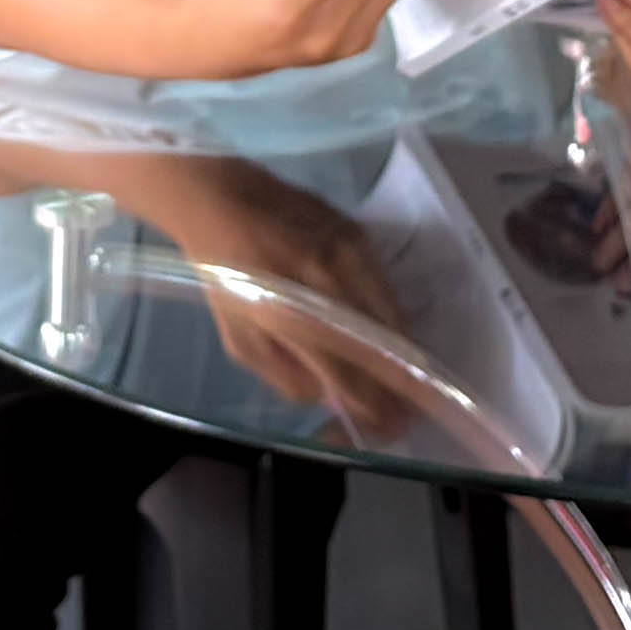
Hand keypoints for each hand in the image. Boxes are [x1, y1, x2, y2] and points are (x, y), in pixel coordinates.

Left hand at [136, 162, 425, 428]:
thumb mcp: (241, 343)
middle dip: (398, 388)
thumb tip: (335, 398)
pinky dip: (393, 317)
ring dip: (402, 355)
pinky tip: (391, 336)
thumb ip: (288, 377)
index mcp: (292, 318)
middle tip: (406, 411)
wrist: (222, 201)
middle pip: (381, 350)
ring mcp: (348, 256)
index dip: (376, 407)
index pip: (350, 375)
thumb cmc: (224, 278)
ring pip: (392, 319)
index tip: (392, 428)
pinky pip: (387, 287)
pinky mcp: (359, 235)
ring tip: (407, 381)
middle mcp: (328, 287)